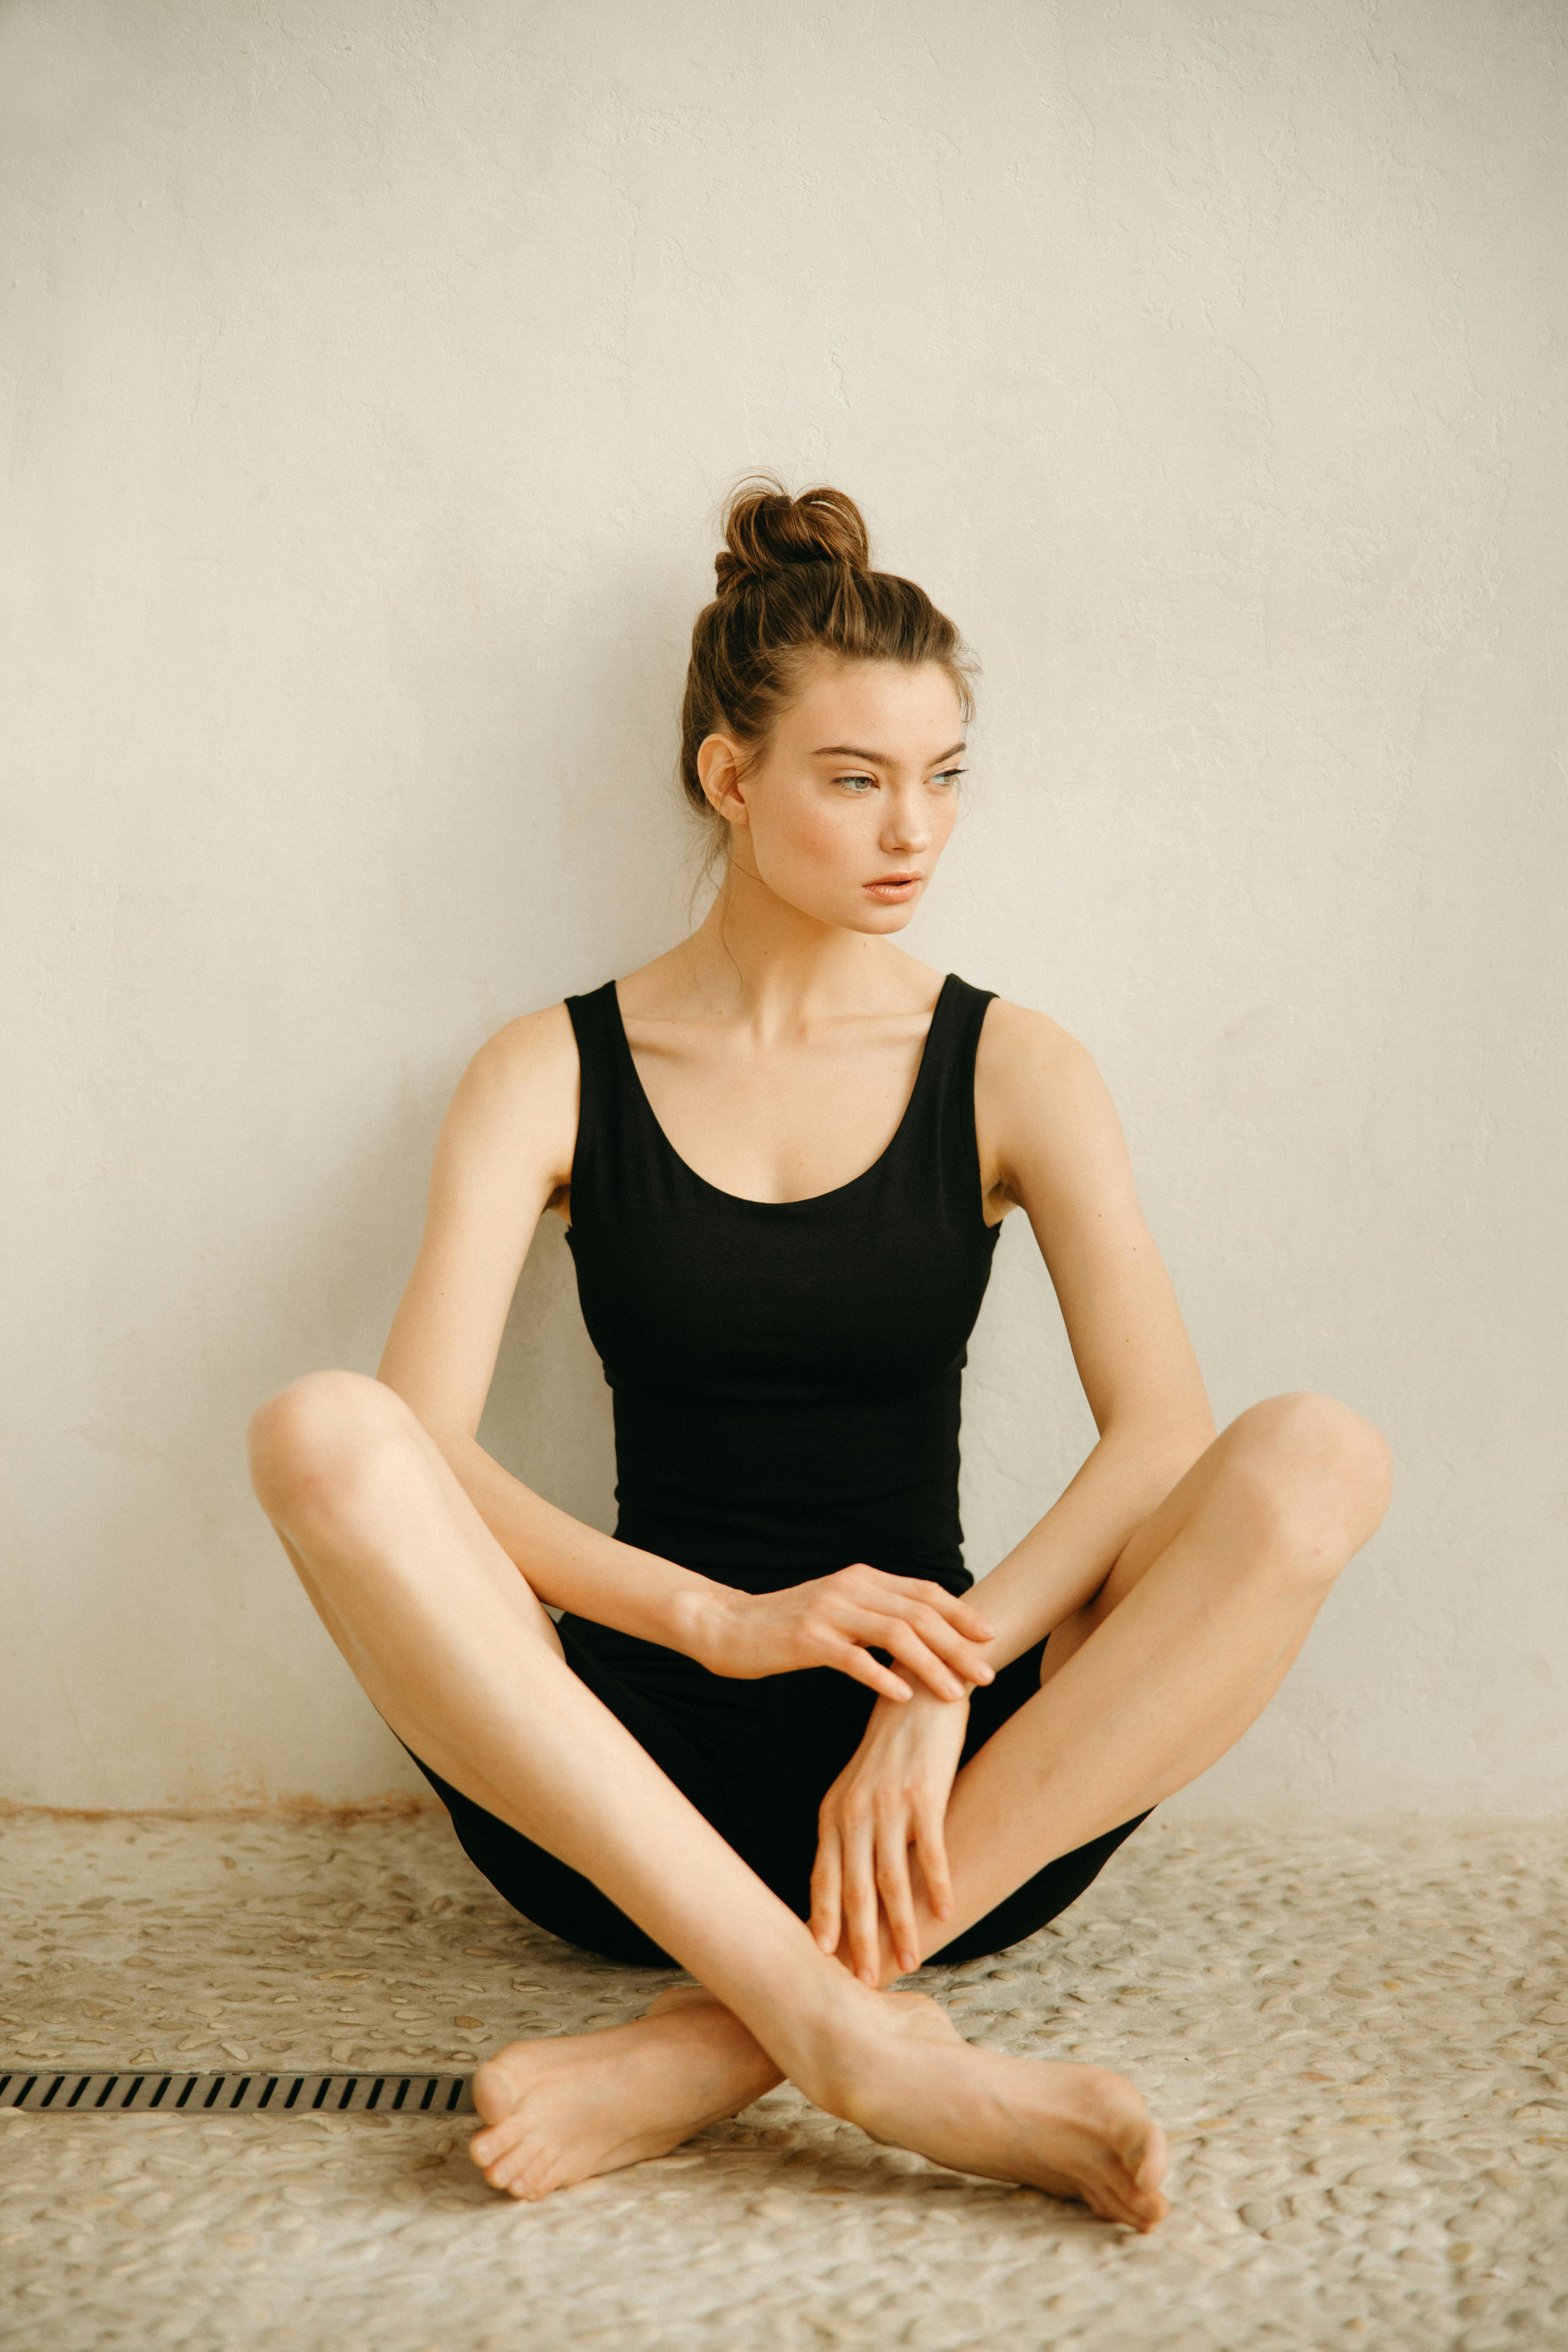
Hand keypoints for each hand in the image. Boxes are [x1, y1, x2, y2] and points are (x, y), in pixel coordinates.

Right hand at [695, 1565, 993, 1702]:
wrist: (728, 1625)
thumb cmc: (787, 1626)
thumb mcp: (839, 1610)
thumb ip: (876, 1613)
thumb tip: (925, 1633)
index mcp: (862, 1578)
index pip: (924, 1592)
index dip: (961, 1613)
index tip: (990, 1637)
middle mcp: (850, 1587)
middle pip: (919, 1613)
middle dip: (958, 1645)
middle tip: (986, 1675)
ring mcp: (828, 1611)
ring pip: (895, 1634)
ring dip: (932, 1665)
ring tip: (956, 1693)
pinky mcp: (807, 1638)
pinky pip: (853, 1658)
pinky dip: (882, 1676)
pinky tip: (903, 1697)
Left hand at [810, 1687, 970, 1981]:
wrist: (918, 1692)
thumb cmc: (891, 1749)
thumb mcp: (858, 1789)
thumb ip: (849, 1833)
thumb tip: (847, 1887)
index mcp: (833, 1813)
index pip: (822, 1878)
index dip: (824, 1921)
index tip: (826, 1961)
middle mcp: (853, 1812)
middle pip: (853, 1889)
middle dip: (859, 1939)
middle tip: (865, 1981)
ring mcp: (888, 1804)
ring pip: (891, 1879)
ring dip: (901, 1925)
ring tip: (910, 1960)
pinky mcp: (924, 1794)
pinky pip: (931, 1851)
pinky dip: (938, 1885)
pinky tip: (945, 1912)